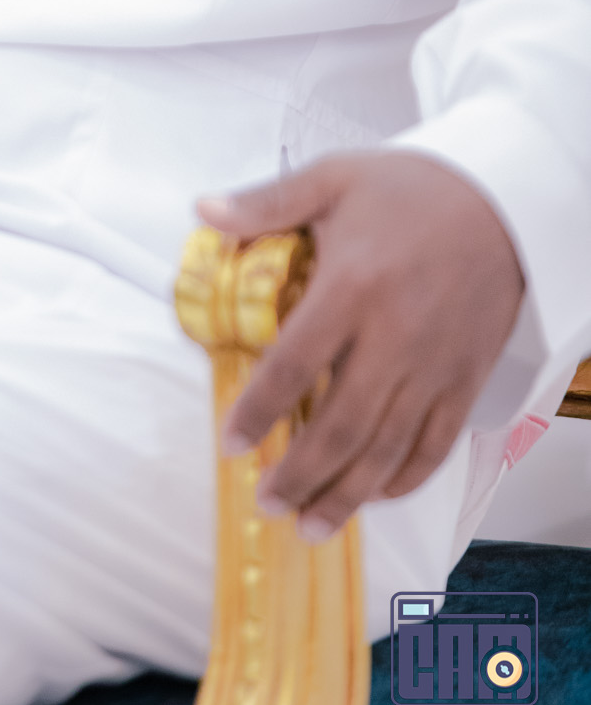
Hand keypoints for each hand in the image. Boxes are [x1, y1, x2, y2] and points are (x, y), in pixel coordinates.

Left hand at [197, 152, 524, 541]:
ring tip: (311, 524)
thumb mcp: (333, 180)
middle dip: (300, 473)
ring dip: (347, 493)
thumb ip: (266, 204)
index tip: (231, 443)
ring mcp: (434, 366)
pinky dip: (405, 477)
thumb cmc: (412, 191)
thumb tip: (204, 211)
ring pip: (386, 447)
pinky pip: (435, 443)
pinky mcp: (465, 379)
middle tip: (267, 503)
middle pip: (341, 425)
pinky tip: (375, 494)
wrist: (501, 204)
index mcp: (352, 289)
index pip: (293, 366)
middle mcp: (394, 338)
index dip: (259, 411)